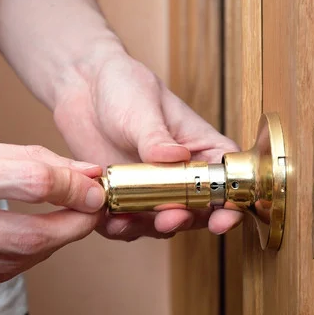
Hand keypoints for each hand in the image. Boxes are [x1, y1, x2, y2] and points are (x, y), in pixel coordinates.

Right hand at [0, 139, 105, 288]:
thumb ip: (32, 159)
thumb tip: (88, 174)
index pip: (30, 182)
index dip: (73, 187)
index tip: (96, 189)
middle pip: (29, 236)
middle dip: (75, 226)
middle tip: (94, 212)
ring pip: (18, 262)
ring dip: (57, 243)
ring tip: (70, 220)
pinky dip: (30, 257)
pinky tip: (41, 238)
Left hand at [53, 51, 243, 240]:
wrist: (83, 88)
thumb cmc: (124, 86)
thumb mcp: (143, 107)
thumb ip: (156, 137)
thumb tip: (176, 156)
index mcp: (201, 147)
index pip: (226, 178)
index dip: (231, 202)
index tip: (222, 218)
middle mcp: (183, 173)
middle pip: (199, 209)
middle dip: (187, 220)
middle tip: (170, 218)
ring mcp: (154, 189)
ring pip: (164, 222)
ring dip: (152, 228)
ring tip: (132, 221)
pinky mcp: (125, 197)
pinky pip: (129, 223)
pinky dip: (122, 228)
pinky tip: (111, 220)